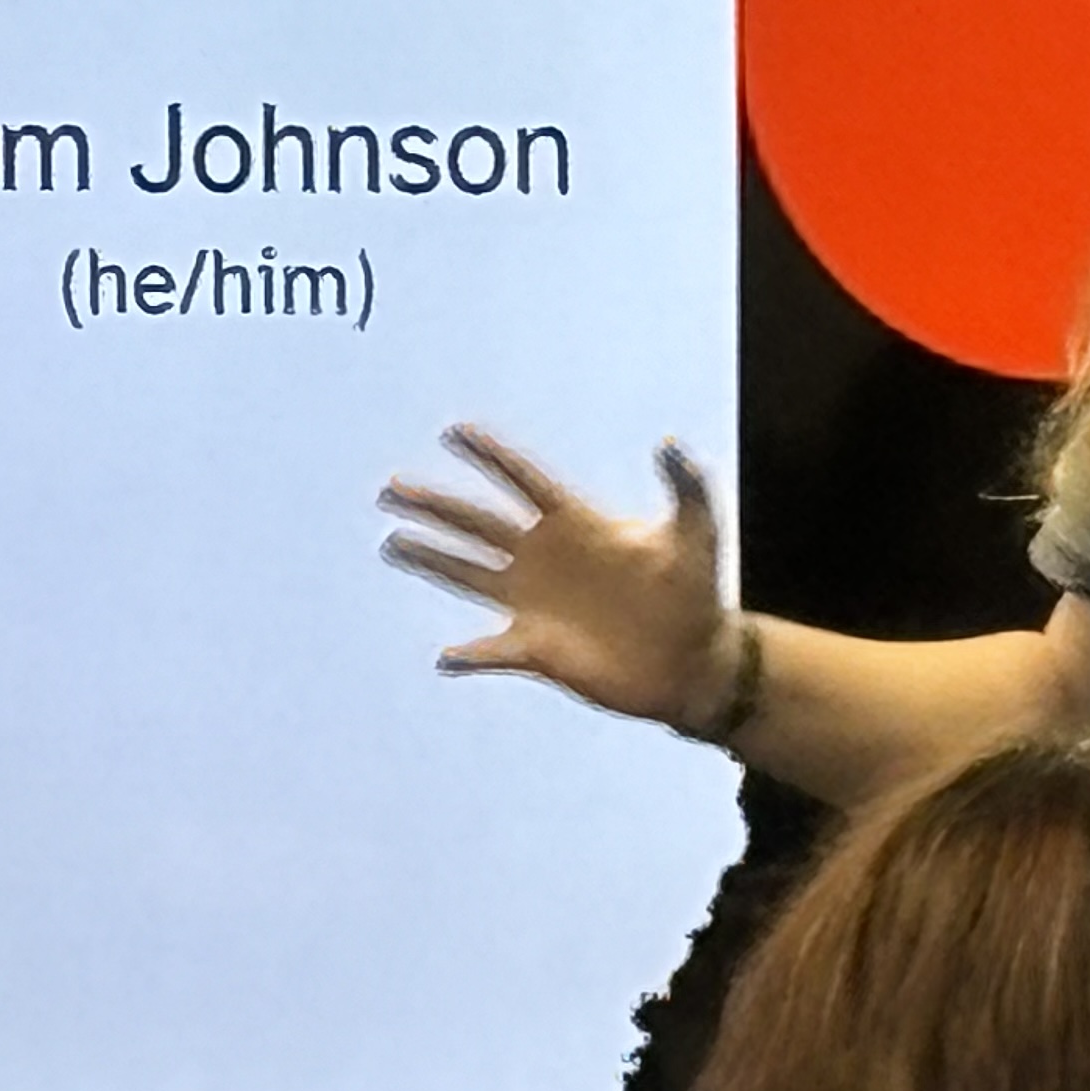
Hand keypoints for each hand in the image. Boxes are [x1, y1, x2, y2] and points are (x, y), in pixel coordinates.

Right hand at [378, 426, 734, 728]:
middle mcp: (546, 557)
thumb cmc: (698, 593)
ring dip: (431, 560)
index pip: (524, 480)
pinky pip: (492, 650)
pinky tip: (447, 657)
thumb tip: (670, 444)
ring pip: (468, 574)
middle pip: (478, 523)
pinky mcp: (537, 649)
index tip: (456, 431)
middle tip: (391, 488)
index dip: (491, 456)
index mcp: (578, 522)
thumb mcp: (697, 533)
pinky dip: (471, 655)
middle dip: (436, 505)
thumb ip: (688, 486)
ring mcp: (535, 603)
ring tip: (392, 543)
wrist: (694, 659)